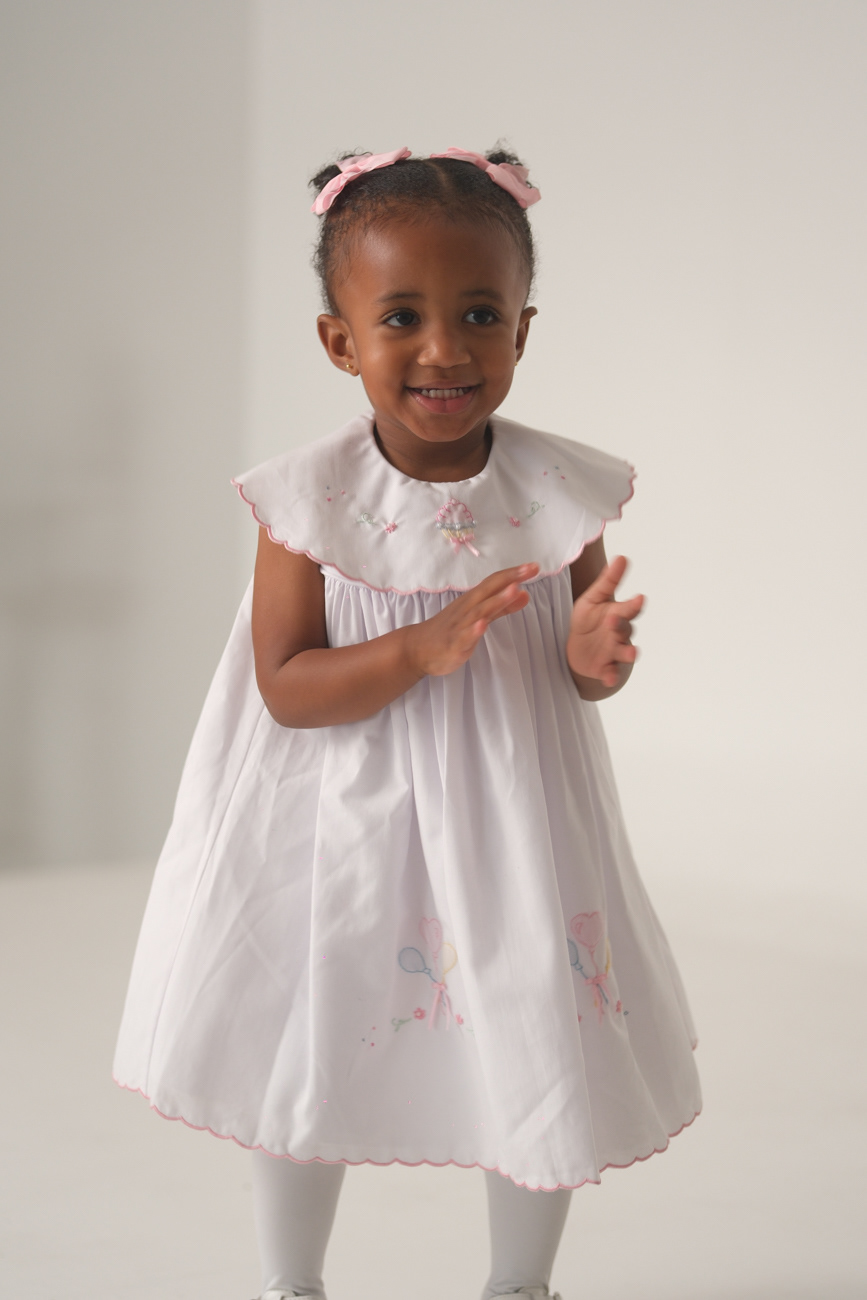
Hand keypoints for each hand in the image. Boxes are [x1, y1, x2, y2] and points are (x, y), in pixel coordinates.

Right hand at [406, 563, 538, 677]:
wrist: (418, 648)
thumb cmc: (451, 629)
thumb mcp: (480, 616)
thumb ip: (502, 607)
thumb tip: (525, 594)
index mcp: (474, 600)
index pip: (496, 582)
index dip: (515, 574)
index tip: (535, 566)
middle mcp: (468, 608)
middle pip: (490, 590)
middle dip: (510, 579)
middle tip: (531, 568)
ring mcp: (460, 625)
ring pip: (480, 611)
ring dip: (497, 600)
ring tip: (514, 590)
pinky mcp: (454, 644)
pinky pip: (464, 636)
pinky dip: (473, 630)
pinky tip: (482, 625)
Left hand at [567, 555, 643, 687]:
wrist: (577, 647)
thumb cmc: (589, 619)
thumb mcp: (593, 598)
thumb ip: (608, 580)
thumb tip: (622, 557)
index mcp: (618, 614)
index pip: (629, 608)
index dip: (634, 604)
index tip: (639, 598)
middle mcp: (620, 633)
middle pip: (625, 629)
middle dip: (621, 625)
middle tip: (614, 620)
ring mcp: (615, 652)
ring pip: (626, 652)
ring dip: (629, 653)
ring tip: (631, 653)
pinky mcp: (606, 668)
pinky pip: (612, 673)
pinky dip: (611, 676)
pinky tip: (609, 678)